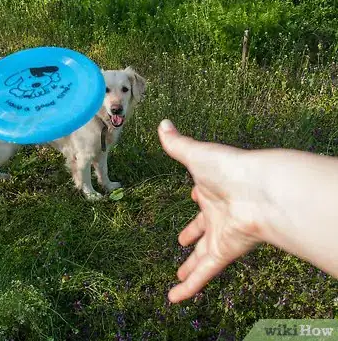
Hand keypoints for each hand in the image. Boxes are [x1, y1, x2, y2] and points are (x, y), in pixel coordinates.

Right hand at [158, 119, 268, 302]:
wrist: (259, 191)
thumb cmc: (229, 168)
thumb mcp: (196, 154)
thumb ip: (177, 143)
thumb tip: (162, 124)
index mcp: (211, 190)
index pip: (202, 196)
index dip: (197, 198)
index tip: (193, 198)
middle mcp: (218, 214)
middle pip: (203, 230)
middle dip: (193, 237)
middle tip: (182, 243)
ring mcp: (221, 235)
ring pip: (203, 256)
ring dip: (190, 269)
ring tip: (178, 279)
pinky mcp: (224, 252)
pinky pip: (205, 273)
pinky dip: (190, 287)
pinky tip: (175, 298)